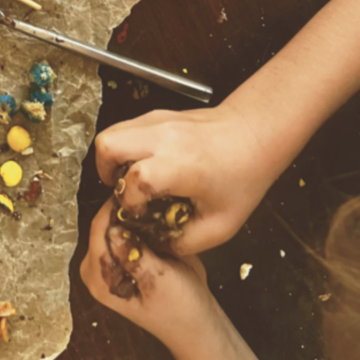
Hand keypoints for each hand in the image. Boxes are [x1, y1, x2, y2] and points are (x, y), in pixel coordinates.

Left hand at [80, 197, 217, 349]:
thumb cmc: (180, 309)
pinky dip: (137, 220)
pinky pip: (125, 229)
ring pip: (113, 223)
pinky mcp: (122, 255)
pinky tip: (153, 213)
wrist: (196, 322)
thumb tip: (115, 229)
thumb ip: (135, 257)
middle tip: (144, 193)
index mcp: (99, 279)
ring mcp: (109, 261)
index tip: (133, 190)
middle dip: (121, 208)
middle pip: (102, 225)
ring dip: (130, 212)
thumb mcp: (159, 282)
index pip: (97, 231)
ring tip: (149, 199)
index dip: (114, 208)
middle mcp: (97, 269)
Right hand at [94, 105, 278, 254]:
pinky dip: (123, 148)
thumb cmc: (244, 176)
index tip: (138, 213)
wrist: (254, 133)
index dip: (128, 202)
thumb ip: (184, 242)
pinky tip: (144, 165)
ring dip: (111, 159)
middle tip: (120, 190)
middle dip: (104, 172)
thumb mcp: (221, 225)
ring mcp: (156, 120)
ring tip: (130, 178)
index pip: (134, 179)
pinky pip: (124, 129)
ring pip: (110, 133)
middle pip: (107, 145)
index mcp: (180, 164)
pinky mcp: (155, 115)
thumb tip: (155, 244)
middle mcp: (163, 136)